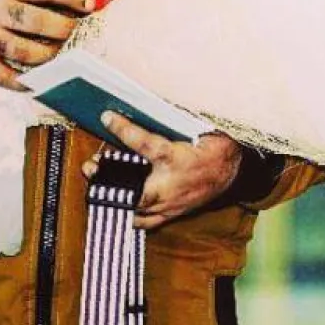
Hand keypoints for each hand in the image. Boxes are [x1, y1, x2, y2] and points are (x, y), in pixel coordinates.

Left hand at [85, 111, 242, 229]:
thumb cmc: (215, 147)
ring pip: (133, 208)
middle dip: (106, 179)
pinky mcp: (171, 214)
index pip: (145, 142)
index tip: (107, 118)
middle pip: (130, 188)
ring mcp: (169, 204)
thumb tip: (151, 103)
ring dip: (113, 197)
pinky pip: (146, 222)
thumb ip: (175, 120)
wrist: (233, 171)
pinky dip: (129, 215)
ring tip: (98, 185)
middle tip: (90, 165)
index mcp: (176, 158)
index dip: (124, 129)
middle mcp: (169, 185)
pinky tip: (118, 206)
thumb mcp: (200, 127)